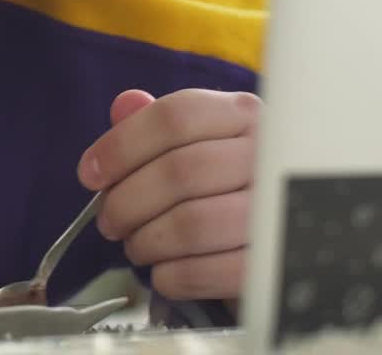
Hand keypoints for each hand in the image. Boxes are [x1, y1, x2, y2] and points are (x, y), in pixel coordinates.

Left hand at [77, 88, 259, 301]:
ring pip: (190, 224)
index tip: (89, 173)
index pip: (175, 116)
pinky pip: (208, 272)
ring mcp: (279, 211)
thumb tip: (125, 105)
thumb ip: (162, 126)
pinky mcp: (276, 264)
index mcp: (246, 115)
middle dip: (125, 202)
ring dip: (146, 241)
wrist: (292, 241)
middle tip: (109, 222)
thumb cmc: (230, 187)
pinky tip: (164, 273)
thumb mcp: (202, 144)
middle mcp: (269, 155)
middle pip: (178, 172)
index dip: (121, 146)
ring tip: (136, 246)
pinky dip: (171, 276)